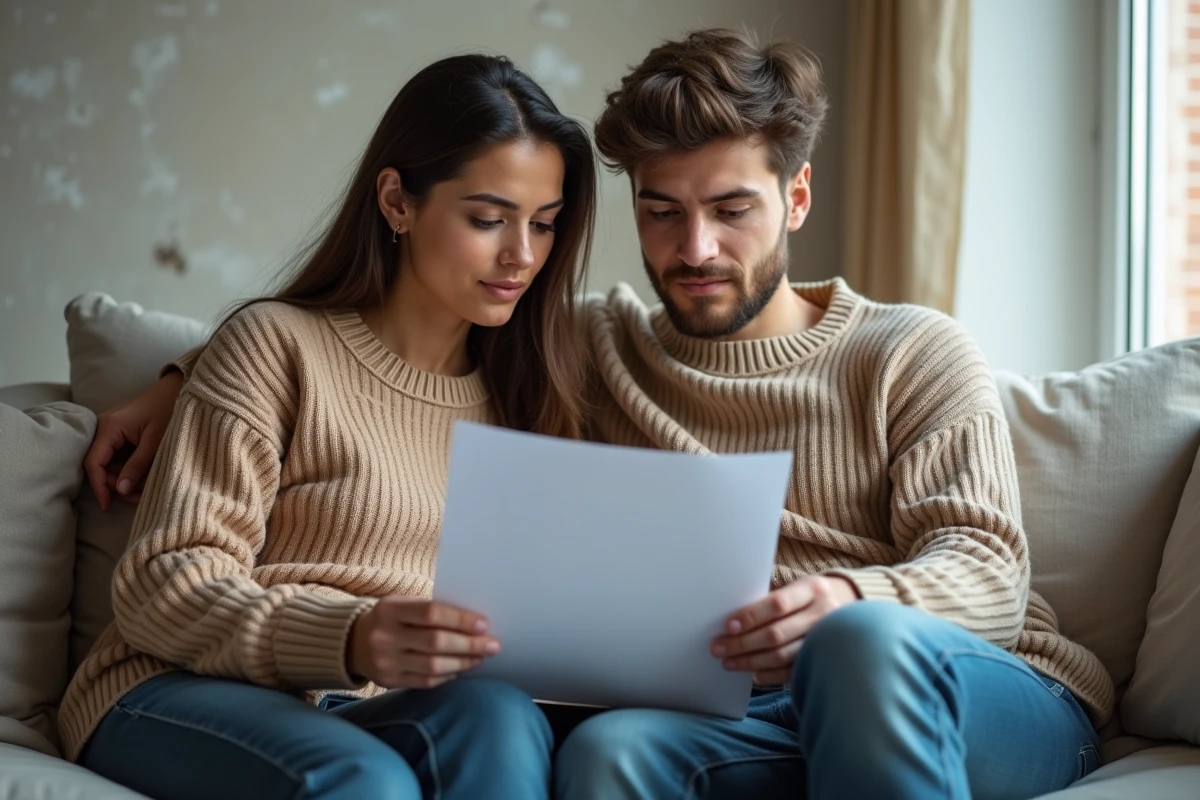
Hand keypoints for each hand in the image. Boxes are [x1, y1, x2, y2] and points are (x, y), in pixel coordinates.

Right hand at [84, 371, 184, 510]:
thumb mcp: (156, 441)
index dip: (100, 487)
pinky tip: (143, 478)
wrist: (180, 388)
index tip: (108, 506)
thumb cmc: (169, 409)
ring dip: (123, 479)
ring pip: (109, 463)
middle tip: (137, 498)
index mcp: (109, 426)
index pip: (94, 463)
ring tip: (144, 491)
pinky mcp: (121, 433)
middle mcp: (104, 427)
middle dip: (116, 485)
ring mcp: (111, 430)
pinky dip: (128, 469)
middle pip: (99, 465)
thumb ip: (138, 465)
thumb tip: (121, 490)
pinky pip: (118, 457)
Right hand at [347, 597, 500, 688]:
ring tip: (481, 658)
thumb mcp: (403, 604)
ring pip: (433, 666)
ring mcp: (385, 662)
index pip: (432, 614)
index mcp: (390, 609)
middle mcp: (384, 636)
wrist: (353, 641)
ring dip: (463, 662)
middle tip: (493, 645)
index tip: (484, 625)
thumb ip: (432, 611)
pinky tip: (461, 669)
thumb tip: (476, 623)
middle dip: (469, 645)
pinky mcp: (388, 682)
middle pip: (436, 642)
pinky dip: (448, 675)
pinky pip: (426, 681)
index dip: (461, 620)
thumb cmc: (392, 618)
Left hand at [712, 574, 858, 684]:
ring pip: (782, 656)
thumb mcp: (797, 588)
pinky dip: (770, 674)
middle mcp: (823, 615)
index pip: (777, 604)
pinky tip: (753, 674)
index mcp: (813, 589)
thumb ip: (772, 601)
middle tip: (718, 648)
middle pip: (776, 633)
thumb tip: (732, 623)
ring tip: (729, 662)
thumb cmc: (809, 597)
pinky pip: (792, 672)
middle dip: (743, 643)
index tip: (728, 626)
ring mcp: (826, 641)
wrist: (847, 606)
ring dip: (751, 661)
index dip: (751, 616)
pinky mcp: (825, 660)